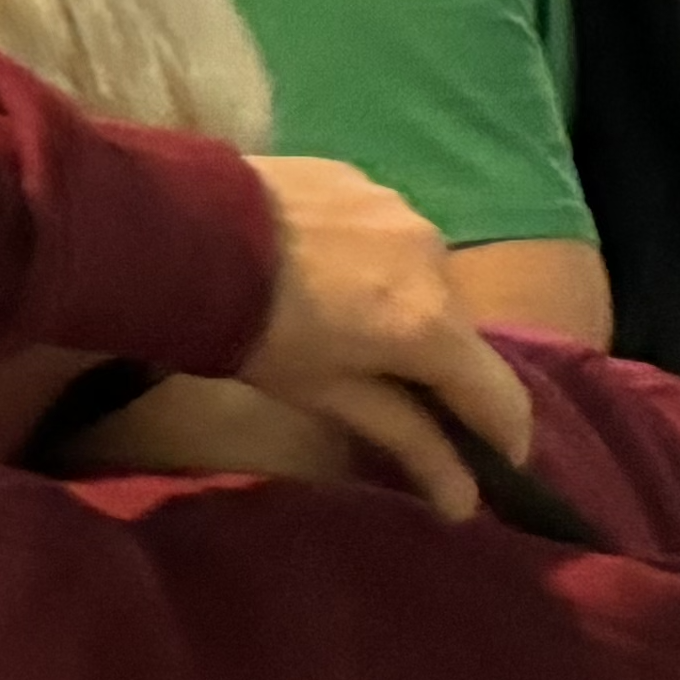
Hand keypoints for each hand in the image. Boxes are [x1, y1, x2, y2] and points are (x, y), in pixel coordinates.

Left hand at [240, 156, 533, 517]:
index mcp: (433, 324)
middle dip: (439, 369)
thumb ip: (408, 440)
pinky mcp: (360, 177)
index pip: (501, 397)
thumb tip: (465, 502)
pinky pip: (386, 233)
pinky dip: (371, 261)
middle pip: (460, 334)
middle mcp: (435, 260)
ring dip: (404, 307)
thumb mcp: (329, 395)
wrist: (178, 232)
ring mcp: (399, 209)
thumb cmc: (253, 331)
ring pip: (425, 277)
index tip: (489, 464)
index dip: (500, 438)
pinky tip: (321, 270)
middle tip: (394, 391)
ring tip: (347, 323)